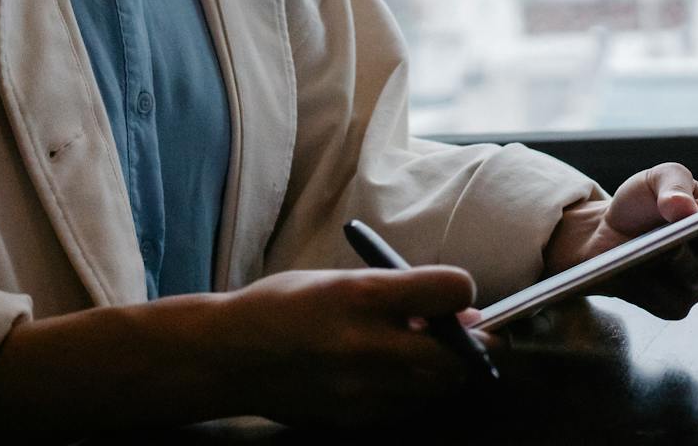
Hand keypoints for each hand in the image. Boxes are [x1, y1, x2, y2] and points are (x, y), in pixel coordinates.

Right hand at [204, 267, 490, 424]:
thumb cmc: (284, 305)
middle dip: (468, 344)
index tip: (455, 295)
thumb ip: (399, 292)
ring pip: (438, 386)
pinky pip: (407, 406)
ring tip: (416, 349)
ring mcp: (362, 389)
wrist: (229, 357)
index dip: (462, 290)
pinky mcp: (356, 418)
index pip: (452, 290)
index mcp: (362, 295)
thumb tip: (459, 309)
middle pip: (458, 356)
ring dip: (441, 368)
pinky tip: (386, 372)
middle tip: (462, 332)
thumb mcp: (340, 279)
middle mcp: (367, 345)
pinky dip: (410, 389)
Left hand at [541, 162, 697, 319]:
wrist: (600, 239)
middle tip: (687, 220)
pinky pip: (670, 297)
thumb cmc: (640, 205)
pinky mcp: (676, 307)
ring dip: (676, 259)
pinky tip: (634, 270)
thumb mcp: (655, 180)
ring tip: (654, 248)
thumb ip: (671, 186)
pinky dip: (650, 283)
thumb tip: (685, 208)